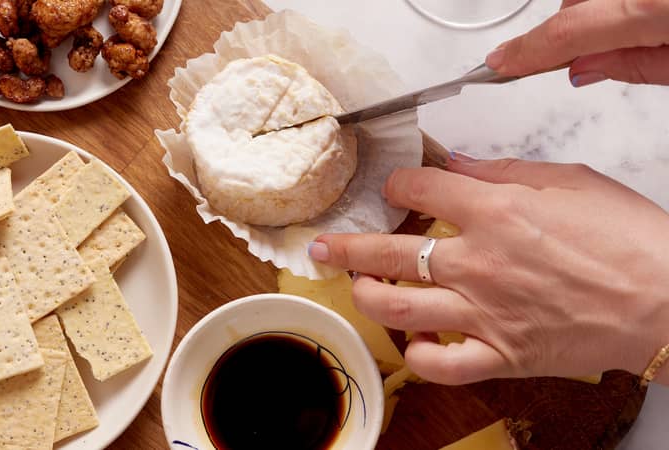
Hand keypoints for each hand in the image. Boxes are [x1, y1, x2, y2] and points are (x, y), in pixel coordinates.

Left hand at [307, 155, 668, 384]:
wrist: (667, 299)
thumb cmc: (628, 239)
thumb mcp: (568, 181)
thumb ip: (503, 171)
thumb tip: (457, 163)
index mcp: (496, 211)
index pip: (418, 188)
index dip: (397, 183)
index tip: (394, 187)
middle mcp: (479, 261)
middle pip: (388, 251)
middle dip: (345, 245)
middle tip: (323, 245)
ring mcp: (483, 312)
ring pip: (397, 307)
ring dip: (365, 294)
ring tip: (357, 285)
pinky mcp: (499, 354)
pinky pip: (439, 364)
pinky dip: (417, 355)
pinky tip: (411, 339)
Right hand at [485, 0, 668, 86]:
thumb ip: (636, 67)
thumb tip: (587, 69)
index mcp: (650, 7)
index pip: (564, 33)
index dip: (525, 50)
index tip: (499, 63)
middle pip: (574, 4)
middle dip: (576, 30)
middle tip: (602, 56)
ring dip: (598, 10)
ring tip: (643, 30)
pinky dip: (616, 1)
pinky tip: (650, 13)